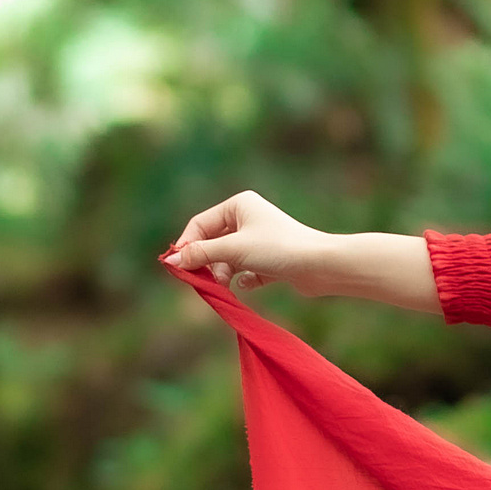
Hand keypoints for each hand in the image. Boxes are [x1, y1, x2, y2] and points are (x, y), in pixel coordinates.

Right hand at [165, 191, 338, 294]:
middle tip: (202, 281)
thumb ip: (200, 255)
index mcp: (238, 204)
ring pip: (227, 258)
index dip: (187, 246)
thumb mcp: (233, 250)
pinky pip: (245, 270)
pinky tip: (248, 283)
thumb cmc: (277, 249)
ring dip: (222, 272)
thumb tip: (170, 262)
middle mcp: (248, 218)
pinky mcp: (269, 260)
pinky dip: (242, 279)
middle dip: (206, 262)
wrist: (320, 265)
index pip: (200, 224)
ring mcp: (259, 239)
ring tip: (224, 285)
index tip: (177, 268)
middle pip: (213, 242)